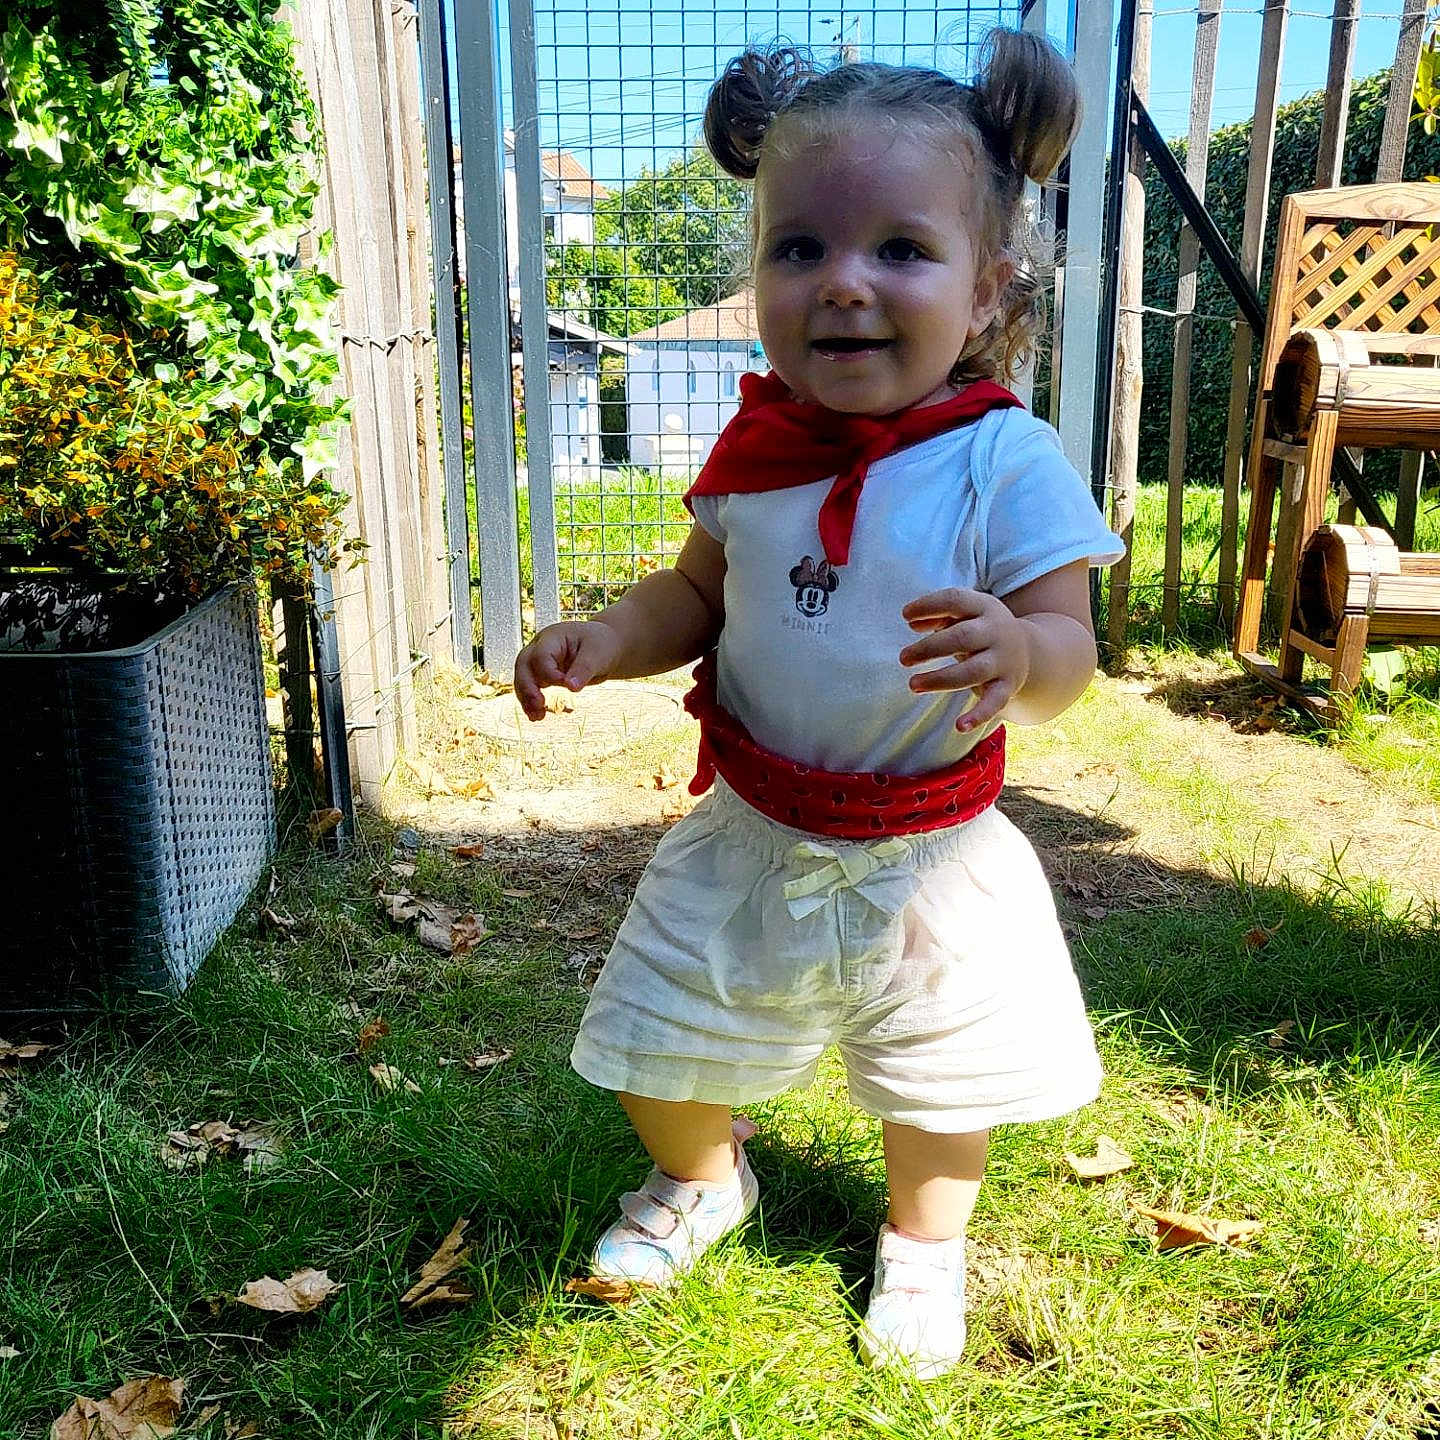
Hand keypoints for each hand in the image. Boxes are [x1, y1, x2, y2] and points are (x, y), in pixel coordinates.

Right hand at [513, 620, 623, 721]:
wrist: (602, 646)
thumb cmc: (600, 644)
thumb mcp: (597, 653)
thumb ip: (584, 668)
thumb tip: (571, 687)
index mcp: (553, 637)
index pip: (542, 655)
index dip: (549, 673)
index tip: (566, 685)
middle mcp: (540, 648)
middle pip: (523, 665)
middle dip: (527, 686)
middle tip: (538, 704)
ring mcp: (538, 662)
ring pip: (523, 678)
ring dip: (526, 698)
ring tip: (536, 717)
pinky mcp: (541, 675)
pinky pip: (530, 688)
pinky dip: (531, 702)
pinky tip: (536, 716)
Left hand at [899, 588, 1031, 732]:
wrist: (1026, 649)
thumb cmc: (980, 629)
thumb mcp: (963, 615)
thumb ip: (936, 615)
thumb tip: (911, 622)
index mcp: (984, 607)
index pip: (955, 600)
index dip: (929, 606)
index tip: (905, 616)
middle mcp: (997, 631)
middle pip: (963, 637)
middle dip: (930, 648)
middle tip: (904, 658)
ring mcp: (1003, 660)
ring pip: (973, 671)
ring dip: (941, 679)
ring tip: (913, 685)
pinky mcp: (1007, 686)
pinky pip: (994, 702)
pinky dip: (978, 716)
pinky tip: (959, 726)